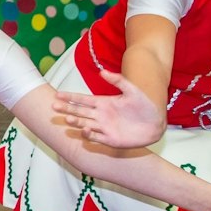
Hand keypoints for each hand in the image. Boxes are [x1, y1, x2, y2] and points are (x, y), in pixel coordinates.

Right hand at [52, 71, 166, 148]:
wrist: (156, 124)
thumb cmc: (144, 106)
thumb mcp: (132, 90)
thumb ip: (118, 81)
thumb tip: (102, 71)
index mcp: (102, 103)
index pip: (82, 99)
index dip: (70, 97)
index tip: (57, 95)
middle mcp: (100, 115)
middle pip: (79, 111)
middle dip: (66, 109)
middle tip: (54, 106)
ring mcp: (104, 128)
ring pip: (84, 124)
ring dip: (75, 121)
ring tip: (67, 118)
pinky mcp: (110, 139)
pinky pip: (96, 137)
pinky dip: (89, 134)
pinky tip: (84, 130)